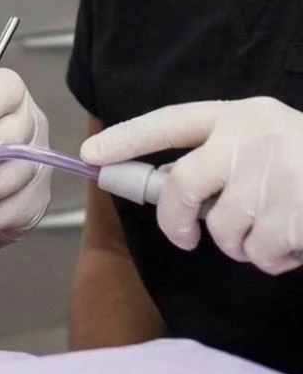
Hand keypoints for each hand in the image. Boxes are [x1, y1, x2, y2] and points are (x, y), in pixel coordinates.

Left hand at [81, 97, 302, 274]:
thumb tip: (170, 184)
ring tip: (272, 224)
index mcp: (237, 115)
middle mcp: (247, 140)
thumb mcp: (263, 136)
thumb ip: (220, 152)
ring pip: (222, 230)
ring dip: (242, 241)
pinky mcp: (290, 218)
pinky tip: (294, 238)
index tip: (90, 156)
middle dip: (176, 220)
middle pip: (182, 187)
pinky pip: (260, 255)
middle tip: (186, 235)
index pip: (169, 122)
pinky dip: (274, 258)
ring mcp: (269, 179)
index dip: (127, 138)